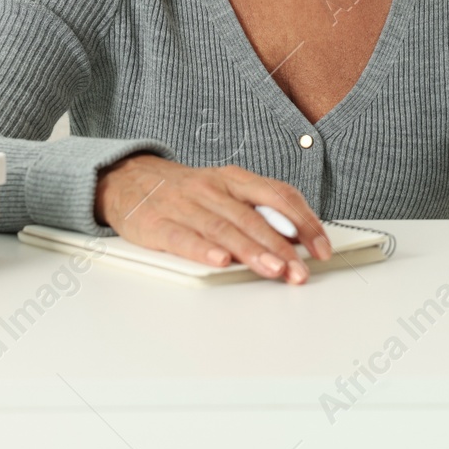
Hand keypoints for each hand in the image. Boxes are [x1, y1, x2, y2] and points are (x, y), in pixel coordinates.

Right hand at [94, 155, 330, 283]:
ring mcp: (184, 205)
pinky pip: (183, 238)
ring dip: (252, 251)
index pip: (278, 195)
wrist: (127, 180)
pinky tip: (221, 261)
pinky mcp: (157, 224)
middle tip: (301, 270)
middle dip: (282, 246)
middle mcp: (212, 188)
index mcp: (234, 178)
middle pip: (253, 217)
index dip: (304, 222)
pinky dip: (203, 249)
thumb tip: (297, 239)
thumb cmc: (185, 192)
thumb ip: (257, 211)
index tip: (321, 248)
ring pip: (224, 228)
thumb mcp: (224, 190)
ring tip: (274, 270)